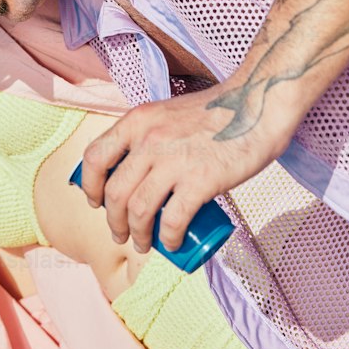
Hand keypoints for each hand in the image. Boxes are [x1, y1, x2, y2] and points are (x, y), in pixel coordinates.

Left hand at [78, 87, 288, 253]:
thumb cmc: (216, 112)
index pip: (95, 157)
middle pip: (115, 192)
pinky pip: (174, 219)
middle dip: (113, 221)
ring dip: (137, 234)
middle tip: (120, 234)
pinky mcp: (201, 180)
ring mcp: (174, 160)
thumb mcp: (168, 115)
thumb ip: (151, 135)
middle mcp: (149, 139)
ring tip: (144, 244)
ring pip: (139, 209)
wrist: (258, 104)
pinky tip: (172, 244)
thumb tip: (138, 172)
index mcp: (138, 121)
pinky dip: (168, 238)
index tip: (96, 203)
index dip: (90, 186)